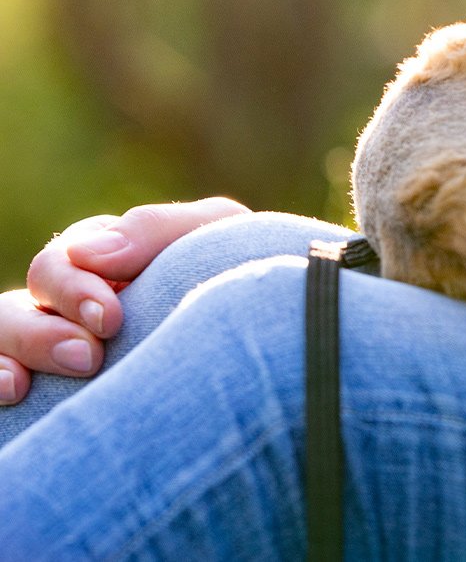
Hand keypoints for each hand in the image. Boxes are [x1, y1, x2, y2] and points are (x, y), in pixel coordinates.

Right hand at [0, 197, 248, 404]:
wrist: (278, 341)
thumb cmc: (243, 273)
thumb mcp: (217, 233)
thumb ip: (157, 229)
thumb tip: (88, 252)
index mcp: (105, 262)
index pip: (62, 264)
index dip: (73, 287)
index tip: (110, 320)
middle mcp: (73, 305)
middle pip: (22, 304)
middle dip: (44, 328)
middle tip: (87, 357)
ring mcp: (60, 350)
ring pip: (3, 335)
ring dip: (14, 353)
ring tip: (24, 385)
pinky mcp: (58, 394)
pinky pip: (3, 375)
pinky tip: (12, 394)